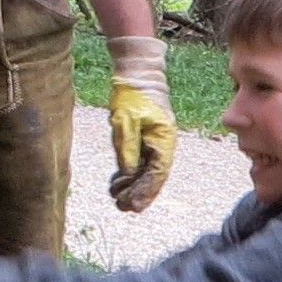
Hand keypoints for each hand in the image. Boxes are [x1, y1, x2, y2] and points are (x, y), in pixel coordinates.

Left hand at [106, 37, 175, 212]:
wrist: (138, 74)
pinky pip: (141, 163)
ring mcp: (156, 142)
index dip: (145, 192)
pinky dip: (131, 175)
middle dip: (139, 194)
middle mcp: (163, 144)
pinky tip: (118, 184)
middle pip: (154, 177)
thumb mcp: (125, 121)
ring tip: (118, 200)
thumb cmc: (132, 94)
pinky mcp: (146, 140)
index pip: (157, 173)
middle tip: (123, 208)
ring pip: (148, 172)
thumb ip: (127, 147)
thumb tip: (127, 174)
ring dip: (134, 187)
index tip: (132, 205)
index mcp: (164, 139)